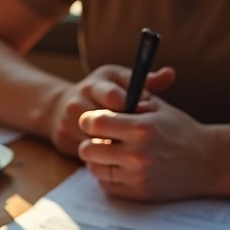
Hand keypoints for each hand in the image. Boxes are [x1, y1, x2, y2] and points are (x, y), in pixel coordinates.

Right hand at [49, 65, 175, 154]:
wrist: (59, 109)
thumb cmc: (100, 93)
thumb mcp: (119, 82)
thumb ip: (145, 82)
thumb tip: (170, 74)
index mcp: (94, 84)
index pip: (114, 97)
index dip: (131, 108)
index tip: (141, 114)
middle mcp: (76, 102)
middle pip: (105, 122)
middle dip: (122, 130)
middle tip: (137, 136)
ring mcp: (67, 122)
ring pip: (97, 140)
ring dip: (114, 145)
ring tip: (129, 146)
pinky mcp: (64, 140)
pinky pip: (88, 153)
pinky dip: (103, 155)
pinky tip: (115, 154)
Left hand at [77, 94, 221, 200]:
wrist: (208, 162)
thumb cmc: (182, 132)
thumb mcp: (159, 110)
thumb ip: (128, 105)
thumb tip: (97, 107)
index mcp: (142, 128)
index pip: (96, 123)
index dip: (90, 120)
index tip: (92, 120)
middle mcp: (137, 154)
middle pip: (88, 149)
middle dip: (90, 141)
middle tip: (99, 139)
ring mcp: (137, 176)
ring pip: (94, 169)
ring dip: (98, 160)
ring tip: (112, 153)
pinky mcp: (138, 193)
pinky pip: (106, 185)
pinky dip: (109, 176)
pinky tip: (121, 167)